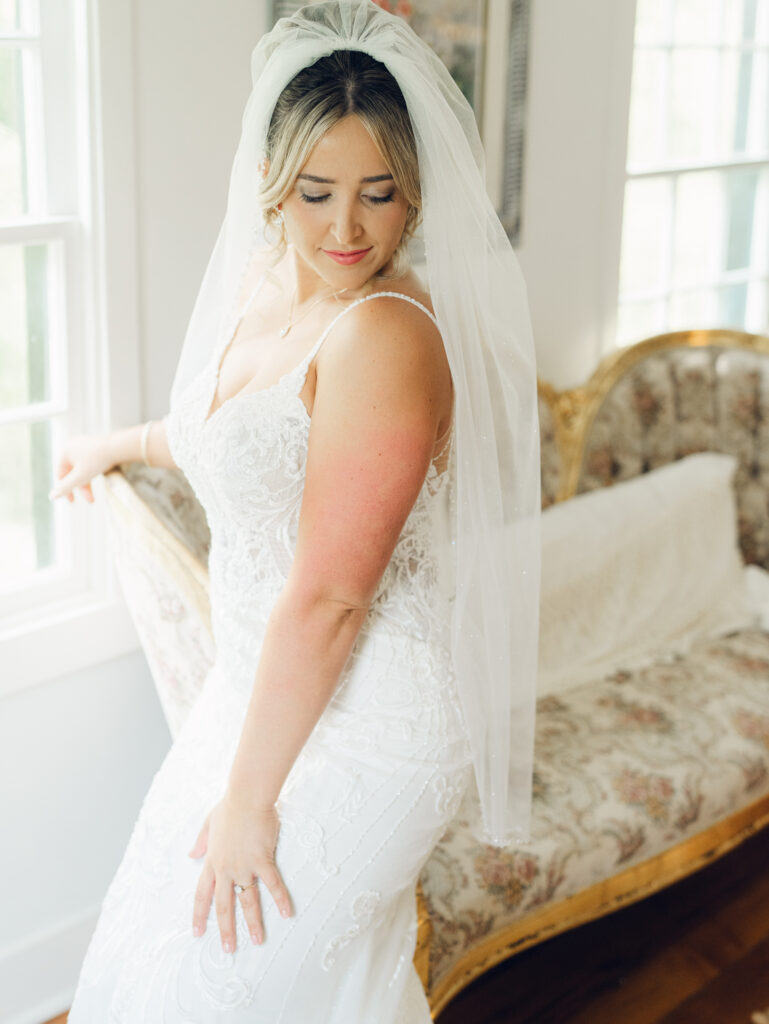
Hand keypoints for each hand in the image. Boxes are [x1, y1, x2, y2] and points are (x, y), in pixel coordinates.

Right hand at [49, 433, 116, 502]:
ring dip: (88, 483)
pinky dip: (93, 473)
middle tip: (89, 500)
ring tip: (95, 496)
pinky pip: (90, 463)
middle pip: (72, 472)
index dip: (65, 489)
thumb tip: (51, 497)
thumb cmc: (98, 460)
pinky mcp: (95, 446)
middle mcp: (72, 446)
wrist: (119, 446)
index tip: (72, 501)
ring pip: (82, 469)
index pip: (60, 474)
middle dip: (81, 488)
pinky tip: (99, 479)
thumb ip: (65, 487)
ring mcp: (84, 445)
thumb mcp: (80, 477)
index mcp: (65, 451)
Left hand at [188, 792, 292, 952]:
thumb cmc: (230, 806)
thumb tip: (191, 854)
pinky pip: (272, 884)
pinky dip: (281, 899)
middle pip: (223, 905)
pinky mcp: (262, 859)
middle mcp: (226, 868)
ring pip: (247, 900)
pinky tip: (288, 913)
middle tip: (228, 950)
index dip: (199, 914)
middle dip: (225, 929)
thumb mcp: (209, 823)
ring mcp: (244, 865)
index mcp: (212, 861)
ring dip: (253, 923)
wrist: (247, 796)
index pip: (202, 894)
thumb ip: (201, 841)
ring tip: (258, 942)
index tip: (197, 933)